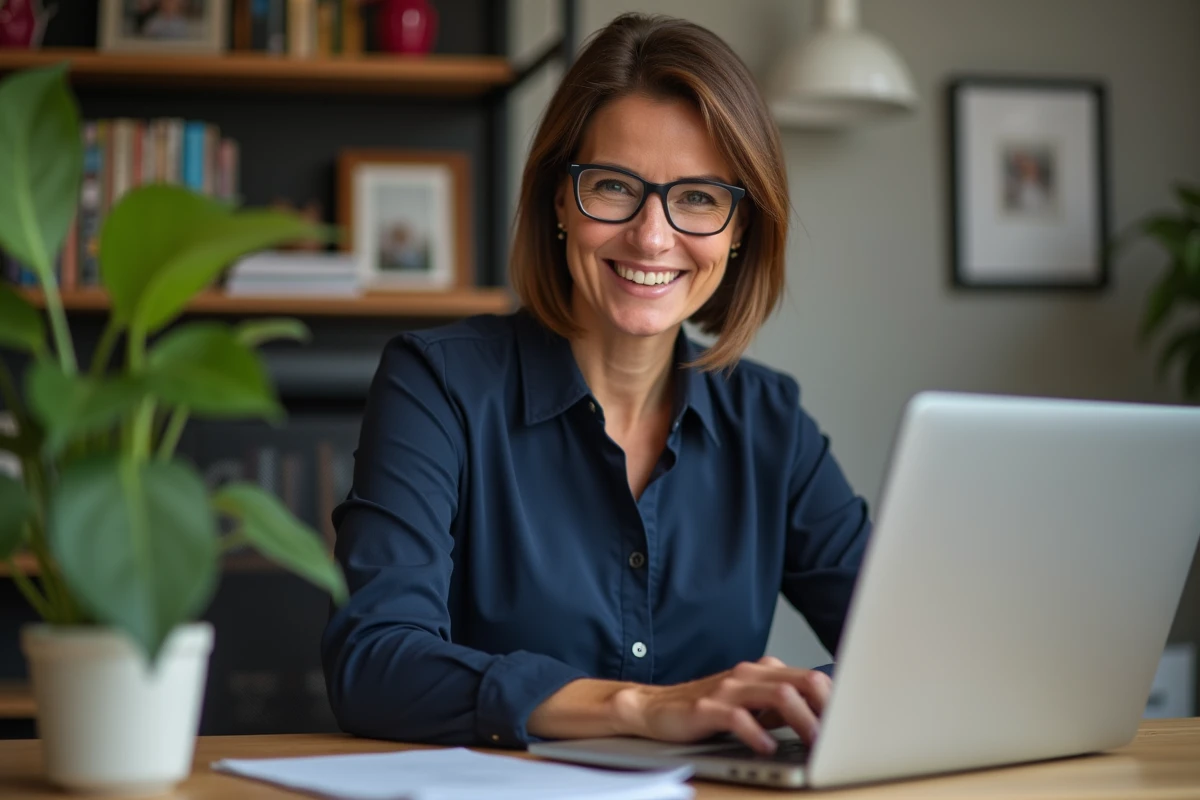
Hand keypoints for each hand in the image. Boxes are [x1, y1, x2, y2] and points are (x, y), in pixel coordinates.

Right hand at [610, 656, 831, 754]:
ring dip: (803, 721)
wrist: (655, 708)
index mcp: (763, 672)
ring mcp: (728, 689)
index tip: (852, 725)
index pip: (811, 678)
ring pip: (779, 696)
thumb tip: (820, 722)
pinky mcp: (707, 707)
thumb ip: (780, 709)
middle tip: (839, 736)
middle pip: (802, 681)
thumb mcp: (750, 705)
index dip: (836, 702)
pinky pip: (739, 718)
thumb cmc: (706, 710)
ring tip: (812, 744)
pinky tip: (767, 749)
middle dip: (827, 709)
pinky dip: (758, 734)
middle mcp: (749, 674)